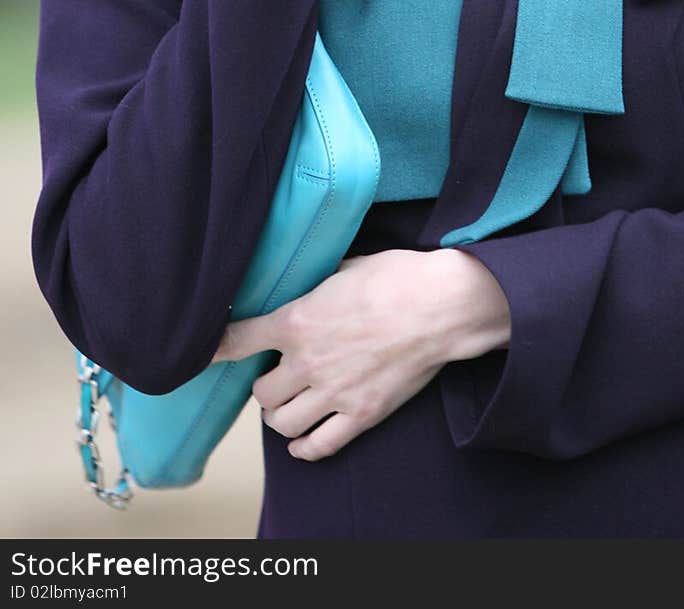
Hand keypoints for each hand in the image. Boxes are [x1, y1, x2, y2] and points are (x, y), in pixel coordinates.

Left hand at [211, 249, 510, 460]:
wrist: (442, 306)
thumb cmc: (399, 277)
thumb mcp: (347, 268)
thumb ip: (317, 287)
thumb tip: (307, 287)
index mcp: (299, 320)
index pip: (240, 340)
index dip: (218, 348)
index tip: (208, 352)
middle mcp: (308, 361)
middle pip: (260, 394)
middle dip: (263, 387)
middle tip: (276, 378)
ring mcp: (334, 392)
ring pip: (283, 424)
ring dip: (280, 417)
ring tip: (289, 407)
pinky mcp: (361, 414)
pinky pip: (319, 446)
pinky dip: (304, 448)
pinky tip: (302, 441)